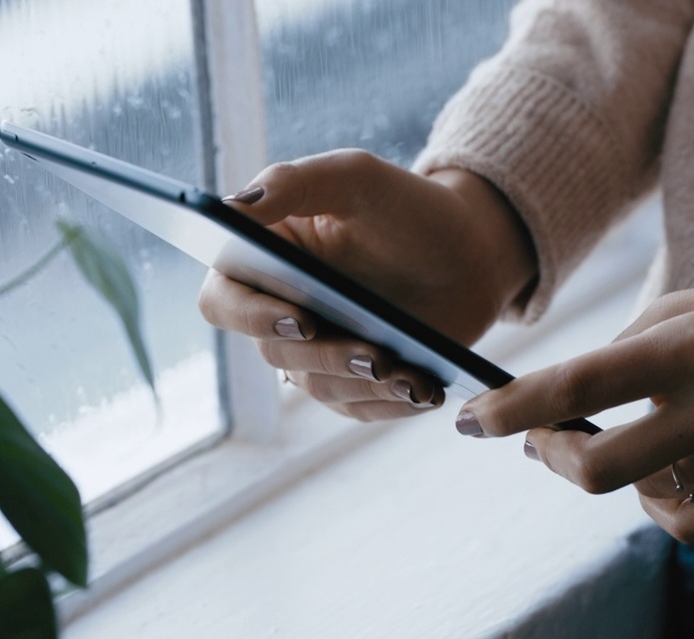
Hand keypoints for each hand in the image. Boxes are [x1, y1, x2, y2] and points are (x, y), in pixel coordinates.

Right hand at [198, 150, 535, 420]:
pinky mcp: (353, 382)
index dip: (250, 316)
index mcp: (264, 259)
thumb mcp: (356, 177)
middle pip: (275, 352)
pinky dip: (392, 403)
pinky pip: (360, 406)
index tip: (299, 320)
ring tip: (412, 377)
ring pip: (318, 385)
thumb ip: (293, 182)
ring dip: (363, 385)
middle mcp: (280, 310)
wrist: (470, 251)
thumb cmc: (406, 206)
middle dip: (326, 357)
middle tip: (374, 357)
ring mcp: (316, 350)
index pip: (223, 299)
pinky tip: (426, 392)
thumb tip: (236, 208)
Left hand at [454, 251, 693, 541]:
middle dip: (552, 457)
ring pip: (643, 494)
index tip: (470, 419)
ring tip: (637, 433)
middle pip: (598, 469)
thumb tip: (568, 397)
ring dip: (619, 469)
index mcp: (691, 350)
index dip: (511, 408)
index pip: (577, 386)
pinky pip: (691, 523)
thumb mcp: (693, 302)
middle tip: (542, 440)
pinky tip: (668, 473)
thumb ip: (626, 346)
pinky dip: (664, 503)